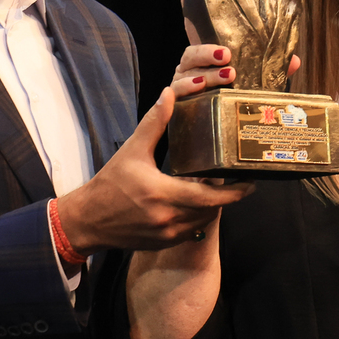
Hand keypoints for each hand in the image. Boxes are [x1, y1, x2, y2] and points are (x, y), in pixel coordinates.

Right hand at [55, 88, 253, 253]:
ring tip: (212, 186)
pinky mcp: (163, 243)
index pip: (211, 197)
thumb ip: (154, 123)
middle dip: (227, 196)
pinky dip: (197, 216)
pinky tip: (192, 201)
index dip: (235, 192)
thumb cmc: (109, 185)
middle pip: (212, 210)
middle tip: (237, 181)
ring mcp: (167, 235)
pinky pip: (190, 230)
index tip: (250, 182)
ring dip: (212, 206)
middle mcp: (168, 219)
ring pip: (203, 221)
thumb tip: (169, 94)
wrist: (87, 220)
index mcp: (162, 194)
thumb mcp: (132, 150)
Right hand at [170, 0, 298, 99]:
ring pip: (186, 72)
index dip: (188, 5)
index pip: (196, 28)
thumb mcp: (256, 81)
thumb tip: (293, 60)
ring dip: (206, 72)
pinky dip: (186, 90)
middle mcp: (191, 67)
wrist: (220, 132)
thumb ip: (270, 68)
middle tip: (228, 55)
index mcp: (207, 56)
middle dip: (207, 51)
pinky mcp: (178, 103)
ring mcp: (182, 83)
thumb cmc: (236, 100)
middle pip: (190, 51)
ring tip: (227, 74)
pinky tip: (199, 90)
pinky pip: (176, 93)